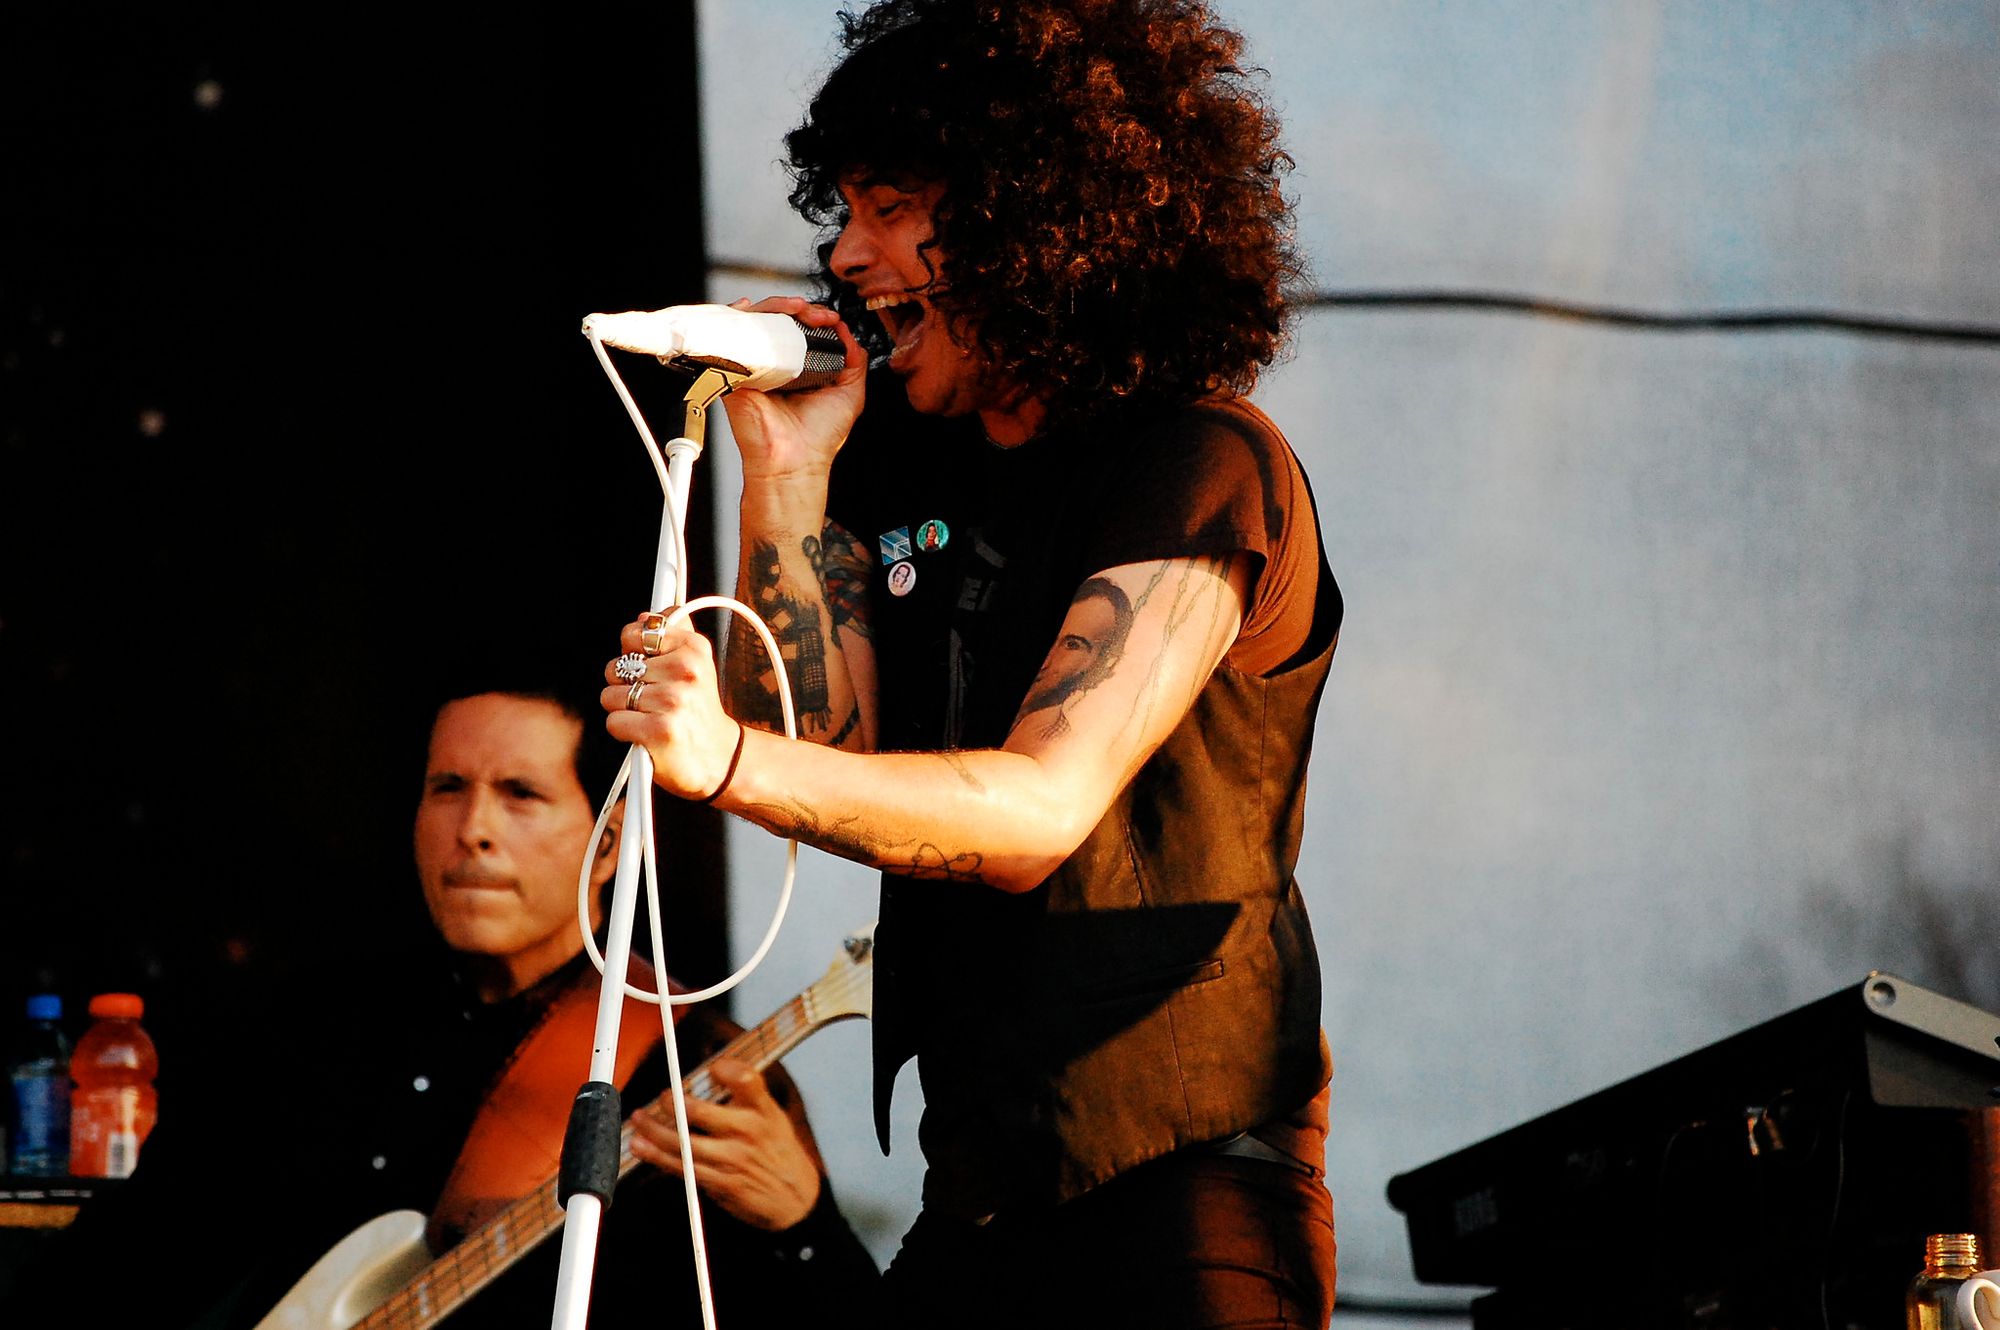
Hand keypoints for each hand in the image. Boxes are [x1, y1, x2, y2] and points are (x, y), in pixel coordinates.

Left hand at [604, 615, 741, 801]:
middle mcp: (686, 670)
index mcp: (694, 648)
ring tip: (650, 717)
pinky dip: (624, 731)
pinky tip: (645, 734)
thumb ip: (673, 634)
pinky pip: (614, 721)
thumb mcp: (697, 665)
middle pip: (616, 666)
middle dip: (625, 685)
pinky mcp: (660, 730)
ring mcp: (673, 700)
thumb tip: (645, 616)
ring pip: (611, 695)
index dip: (632, 654)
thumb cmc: (699, 711)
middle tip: (652, 699)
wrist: (721, 758)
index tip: (649, 668)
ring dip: (623, 710)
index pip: (633, 633)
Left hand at [628, 1058, 821, 1231]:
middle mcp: (748, 1132)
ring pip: (683, 1142)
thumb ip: (747, 1097)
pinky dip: (657, 1156)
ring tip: (639, 1119)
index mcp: (764, 1111)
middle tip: (662, 1097)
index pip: (746, 1080)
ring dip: (654, 1130)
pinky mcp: (721, 1183)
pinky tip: (642, 1147)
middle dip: (672, 1102)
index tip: (712, 1068)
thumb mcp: (774, 1118)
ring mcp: (733, 1159)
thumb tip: (711, 1073)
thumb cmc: (778, 1152)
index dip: (725, 1069)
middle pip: (699, 1112)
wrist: (796, 1200)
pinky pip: (682, 1167)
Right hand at [717, 295, 866, 483]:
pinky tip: (753, 309)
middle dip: (799, 308)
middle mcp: (774, 364)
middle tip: (817, 316)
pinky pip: (731, 334)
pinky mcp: (733, 370)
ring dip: (777, 306)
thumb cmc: (819, 437)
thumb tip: (845, 330)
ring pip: (757, 321)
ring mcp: (753, 365)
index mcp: (798, 368)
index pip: (800, 328)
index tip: (830, 320)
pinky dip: (739, 315)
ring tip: (797, 309)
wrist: (794, 461)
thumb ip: (854, 360)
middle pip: (779, 319)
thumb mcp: (850, 393)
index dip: (814, 316)